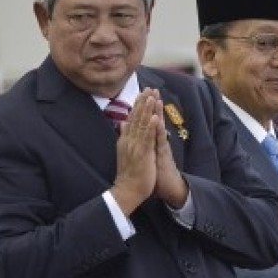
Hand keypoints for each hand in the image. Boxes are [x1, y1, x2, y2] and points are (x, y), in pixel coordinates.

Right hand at [110, 89, 158, 214]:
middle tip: (148, 88)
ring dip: (147, 110)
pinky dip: (151, 127)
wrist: (127, 190)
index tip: (142, 93)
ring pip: (142, 125)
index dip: (138, 105)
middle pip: (136, 118)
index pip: (132, 119)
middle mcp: (129, 140)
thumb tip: (122, 123)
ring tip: (152, 96)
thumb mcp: (124, 151)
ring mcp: (136, 146)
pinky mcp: (143, 154)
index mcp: (125, 139)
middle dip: (143, 102)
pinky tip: (155, 117)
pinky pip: (147, 138)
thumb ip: (124, 136)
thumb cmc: (128, 173)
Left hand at [152, 92, 187, 207]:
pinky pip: (161, 141)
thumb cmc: (156, 173)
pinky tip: (158, 120)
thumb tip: (133, 133)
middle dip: (152, 104)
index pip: (147, 121)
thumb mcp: (147, 155)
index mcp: (151, 141)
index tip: (141, 93)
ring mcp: (161, 147)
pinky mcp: (163, 155)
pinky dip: (159, 131)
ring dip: (158, 112)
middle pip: (154, 119)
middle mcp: (157, 141)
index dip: (144, 108)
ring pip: (159, 127)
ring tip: (157, 98)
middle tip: (151, 88)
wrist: (168, 188)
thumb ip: (142, 143)